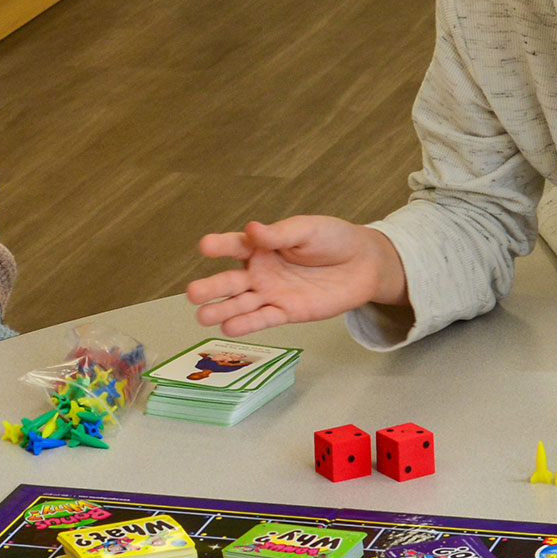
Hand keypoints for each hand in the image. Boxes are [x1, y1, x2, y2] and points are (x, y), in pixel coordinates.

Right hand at [186, 217, 406, 335]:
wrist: (363, 263)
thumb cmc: (332, 239)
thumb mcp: (307, 229)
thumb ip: (280, 234)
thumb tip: (253, 229)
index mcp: (261, 246)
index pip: (235, 246)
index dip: (220, 245)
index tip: (205, 246)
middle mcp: (260, 271)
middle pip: (231, 281)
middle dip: (212, 287)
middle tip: (193, 292)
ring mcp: (271, 293)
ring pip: (242, 304)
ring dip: (222, 311)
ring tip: (202, 316)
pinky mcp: (287, 312)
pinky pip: (264, 319)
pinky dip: (247, 324)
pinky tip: (229, 328)